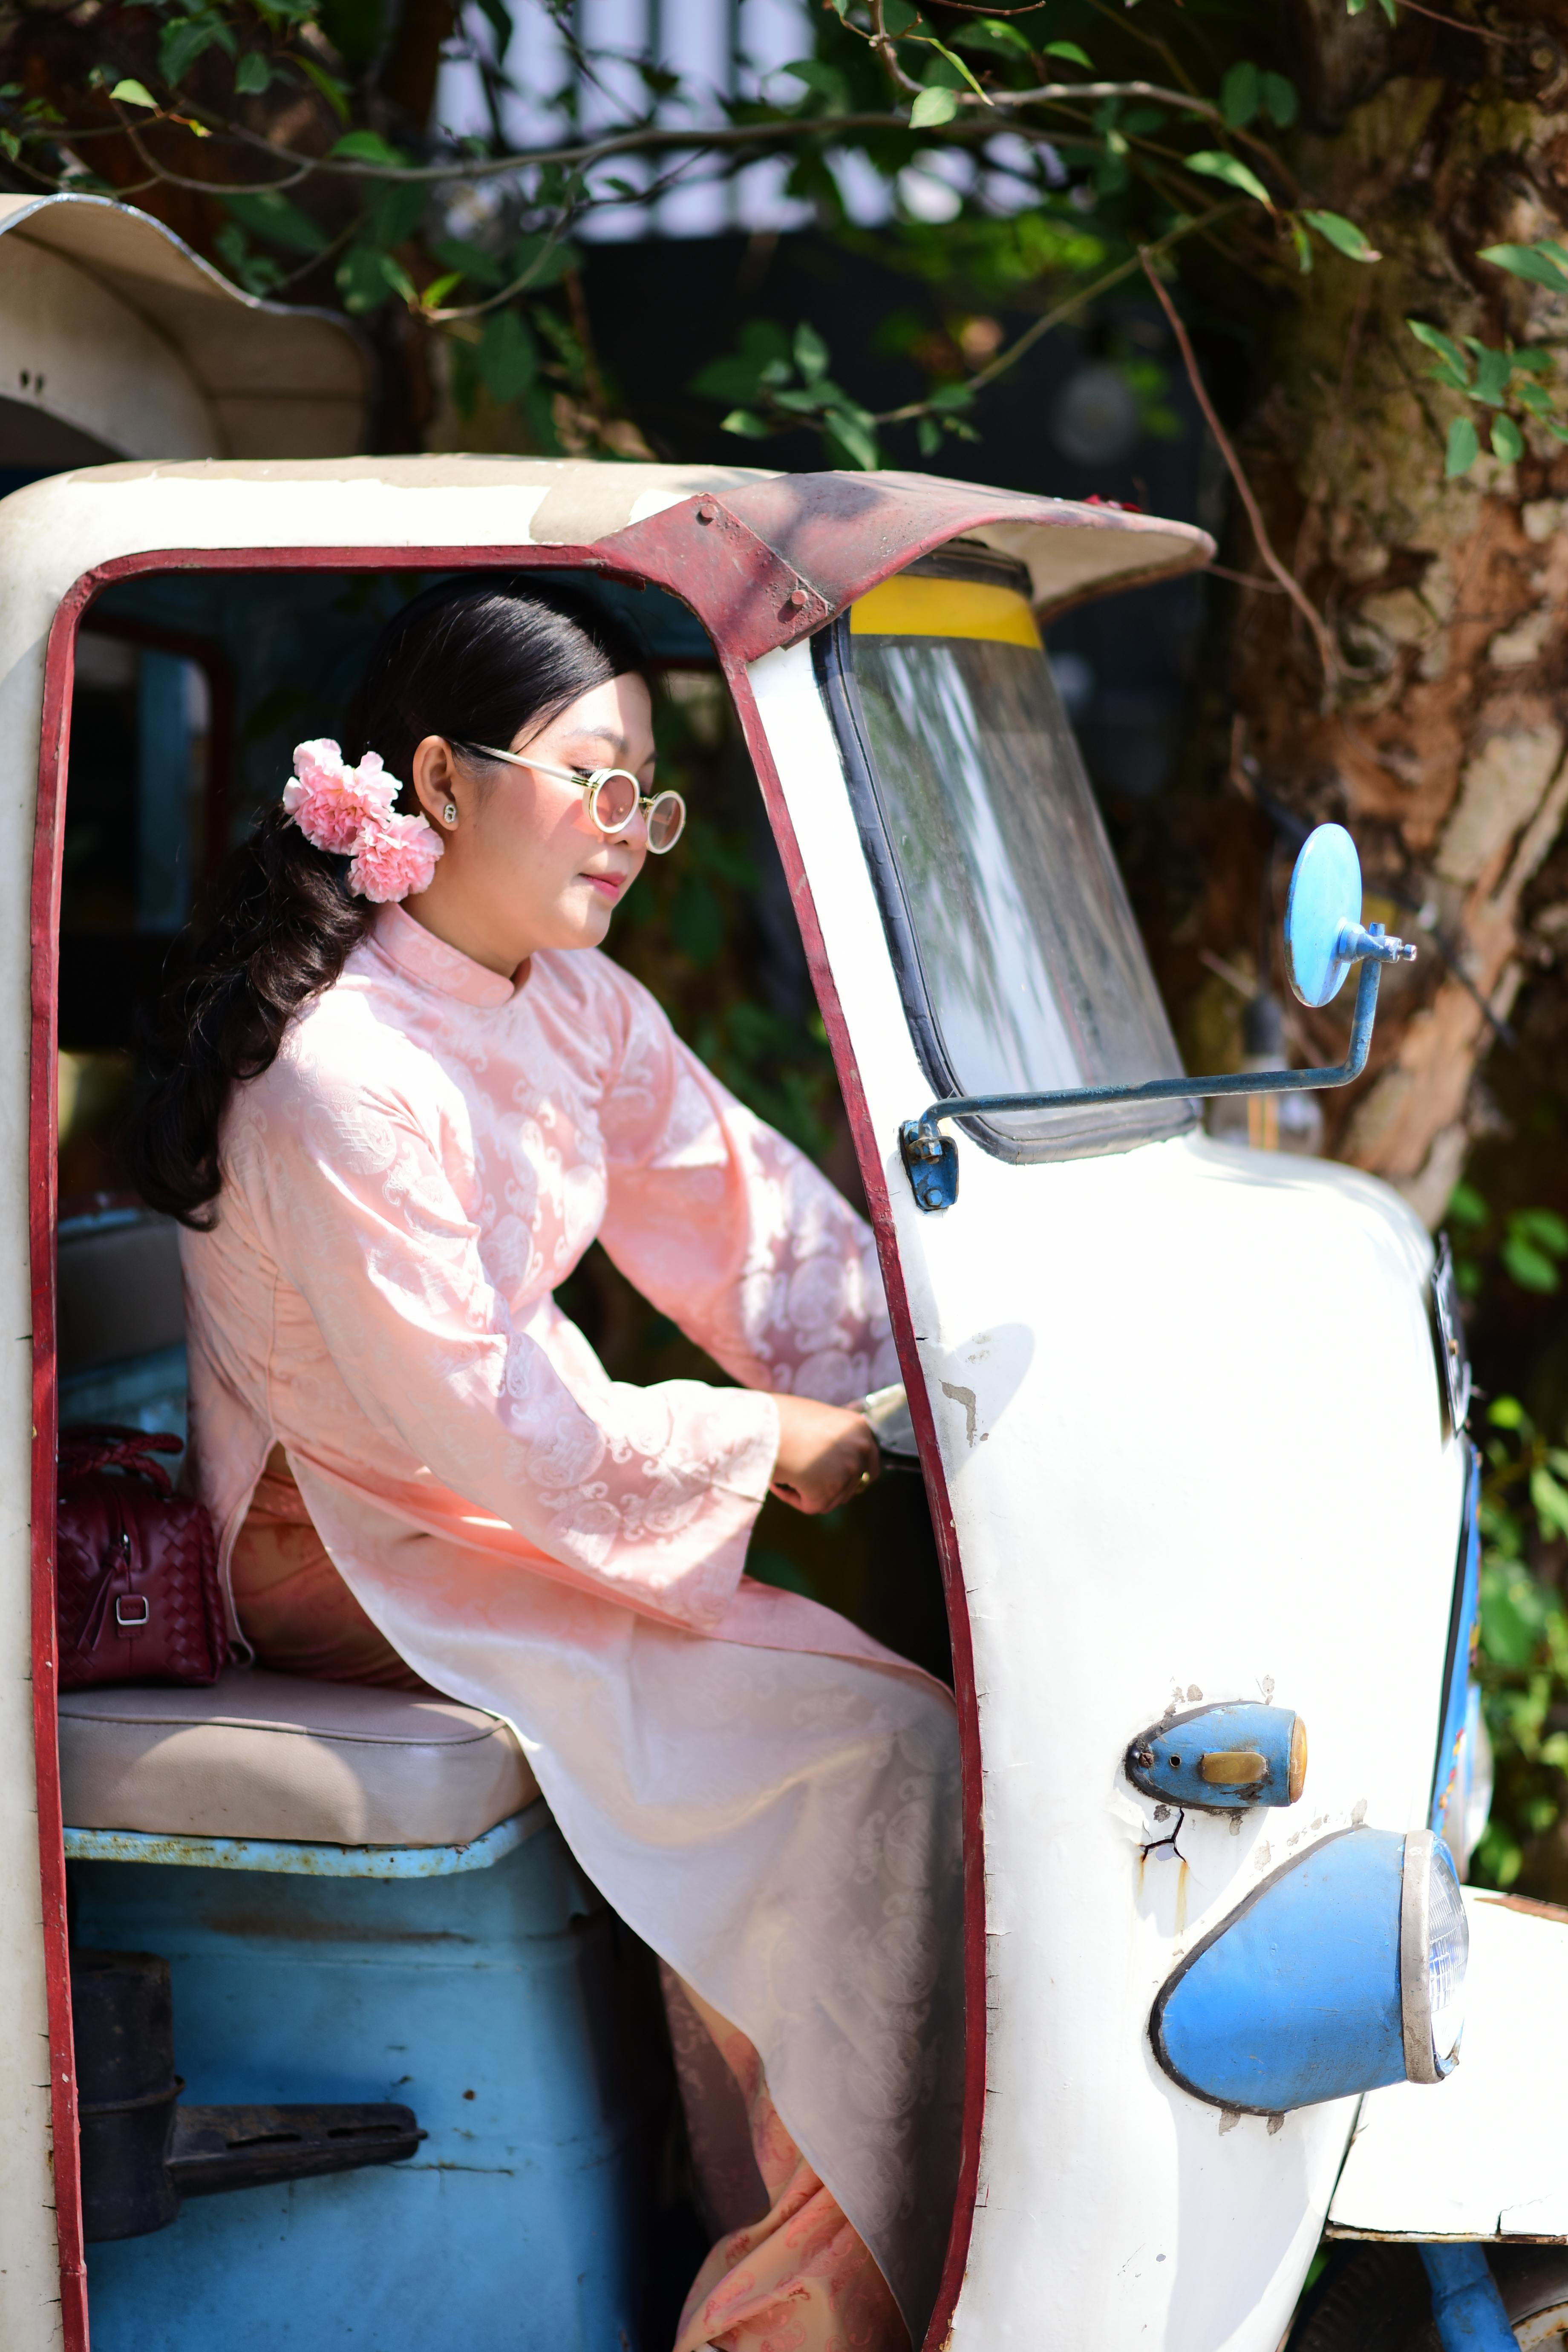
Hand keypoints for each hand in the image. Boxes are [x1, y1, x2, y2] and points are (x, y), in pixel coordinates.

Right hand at [769, 1395, 880, 1515]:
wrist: (757, 1424)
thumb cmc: (777, 1418)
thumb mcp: (816, 1421)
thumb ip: (832, 1441)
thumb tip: (831, 1467)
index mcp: (859, 1428)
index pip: (870, 1464)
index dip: (852, 1475)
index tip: (834, 1479)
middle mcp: (861, 1448)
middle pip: (851, 1486)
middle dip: (828, 1486)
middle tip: (802, 1478)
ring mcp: (847, 1470)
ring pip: (830, 1498)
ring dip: (808, 1491)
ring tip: (785, 1471)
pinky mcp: (827, 1490)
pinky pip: (811, 1505)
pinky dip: (792, 1497)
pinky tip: (778, 1480)